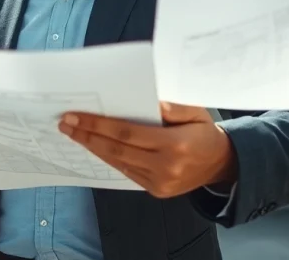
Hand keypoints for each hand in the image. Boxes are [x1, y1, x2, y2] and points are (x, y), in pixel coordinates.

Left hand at [60, 102, 236, 198]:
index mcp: (174, 143)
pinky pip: (126, 171)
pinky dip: (109, 158)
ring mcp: (160, 182)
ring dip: (93, 147)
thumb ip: (171, 105)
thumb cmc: (206, 132)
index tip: (75, 116)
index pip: (126, 133)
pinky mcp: (156, 190)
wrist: (223, 163)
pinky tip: (94, 145)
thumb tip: (146, 99)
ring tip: (73, 133)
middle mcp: (165, 166)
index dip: (98, 125)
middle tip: (65, 124)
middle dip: (87, 135)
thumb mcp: (195, 111)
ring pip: (118, 162)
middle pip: (116, 150)